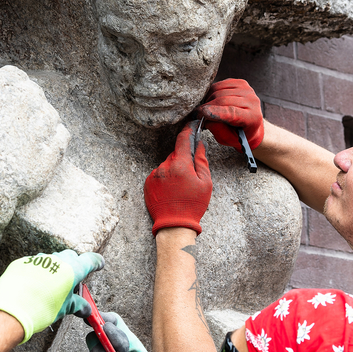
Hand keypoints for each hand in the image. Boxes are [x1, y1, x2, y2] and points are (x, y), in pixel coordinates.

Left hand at [0, 250, 103, 342]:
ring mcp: (39, 259)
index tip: (99, 264)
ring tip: (51, 286)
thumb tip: (86, 309)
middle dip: (74, 266)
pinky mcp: (23, 263)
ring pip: (52, 260)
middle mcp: (57, 260)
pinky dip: (38, 272)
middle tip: (72, 281)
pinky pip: (35, 265)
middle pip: (71, 257)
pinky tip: (34, 286)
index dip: (96, 262)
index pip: (90, 260)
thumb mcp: (64, 308)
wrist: (12, 309)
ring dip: (55, 269)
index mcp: (72, 269)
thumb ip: (77, 305)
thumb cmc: (43, 309)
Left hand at [144, 120, 211, 235]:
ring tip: (179, 188)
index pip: (182, 140)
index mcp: (179, 165)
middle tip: (190, 175)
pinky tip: (170, 191)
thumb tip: (199, 144)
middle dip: (183, 160)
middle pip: (175, 154)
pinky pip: (158, 174)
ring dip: (173, 170)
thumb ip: (201, 161)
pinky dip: (164, 178)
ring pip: (166, 165)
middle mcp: (164, 166)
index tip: (191, 126)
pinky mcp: (147, 183)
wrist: (173, 225)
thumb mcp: (205, 182)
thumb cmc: (192, 205)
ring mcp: (154, 175)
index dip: (188, 132)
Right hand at [197, 78, 263, 151]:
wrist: (251, 124)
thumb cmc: (238, 134)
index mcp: (252, 117)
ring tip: (206, 110)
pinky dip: (211, 93)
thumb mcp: (228, 139)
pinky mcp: (241, 83)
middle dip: (206, 107)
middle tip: (197, 115)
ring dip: (208, 100)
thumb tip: (205, 118)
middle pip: (224, 100)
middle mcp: (252, 101)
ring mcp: (247, 90)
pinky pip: (220, 85)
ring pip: (220, 90)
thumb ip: (218, 130)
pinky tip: (211, 101)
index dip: (215, 112)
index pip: (232, 112)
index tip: (202, 113)